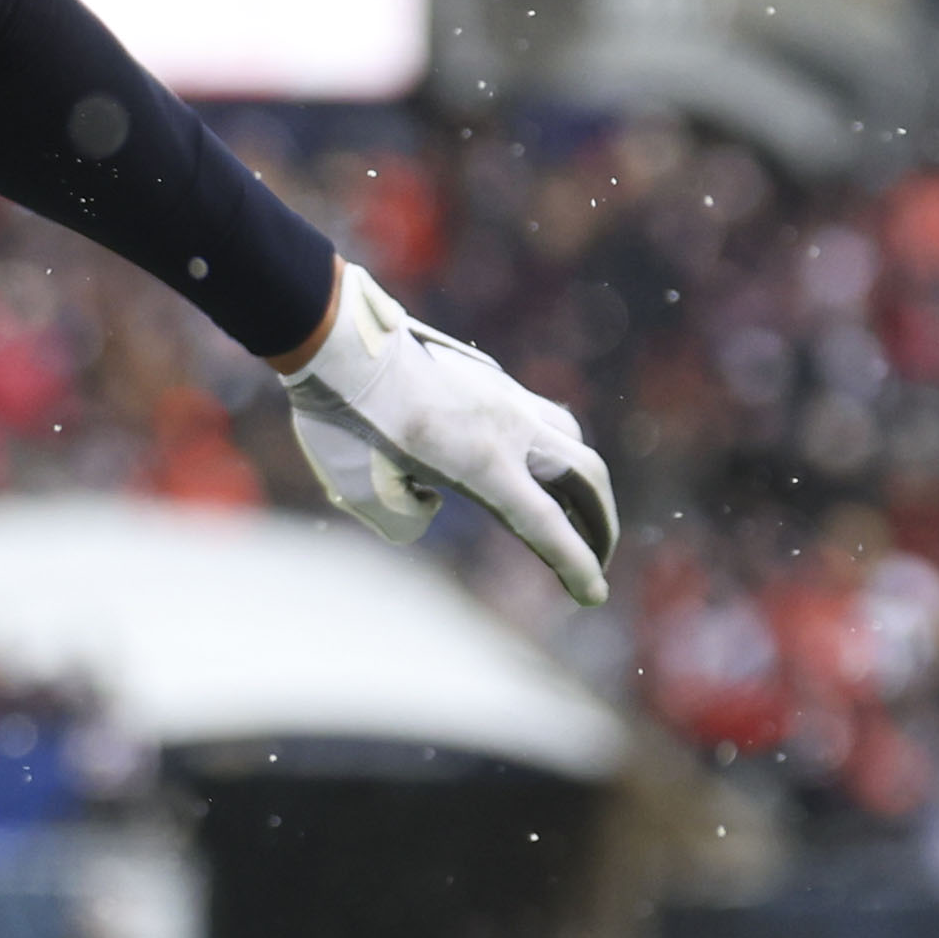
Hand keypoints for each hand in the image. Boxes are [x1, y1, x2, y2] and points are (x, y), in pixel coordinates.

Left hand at [278, 263, 619, 604]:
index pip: (547, 526)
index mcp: (484, 464)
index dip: (577, 564)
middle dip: (600, 521)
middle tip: (597, 553)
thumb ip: (405, 517)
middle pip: (586, 476)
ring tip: (574, 504)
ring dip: (582, 475)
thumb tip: (428, 501)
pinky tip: (525, 456)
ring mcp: (502, 395)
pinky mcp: (487, 376)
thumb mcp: (364, 494)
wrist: (338, 343)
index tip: (595, 594)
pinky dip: (546, 443)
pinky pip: (535, 412)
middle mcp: (508, 427)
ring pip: (568, 436)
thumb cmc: (342, 424)